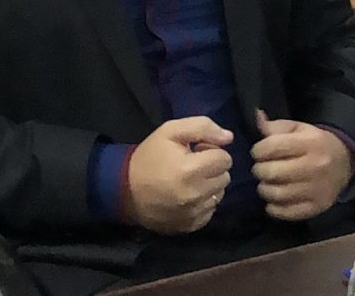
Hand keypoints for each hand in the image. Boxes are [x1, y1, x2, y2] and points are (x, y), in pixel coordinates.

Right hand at [123, 117, 232, 234]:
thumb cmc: (150, 156)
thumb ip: (202, 127)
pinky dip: (203, 201)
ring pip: (220, 194)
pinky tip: (187, 195)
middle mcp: (196, 195)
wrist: (126, 190)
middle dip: (212, 168)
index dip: (212, 151)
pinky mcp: (191, 226)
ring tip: (190, 180)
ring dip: (209, 185)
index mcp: (191, 170)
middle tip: (193, 164)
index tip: (197, 151)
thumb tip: (228, 137)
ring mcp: (194, 214)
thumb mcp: (170, 131)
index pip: (225, 159)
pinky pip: (211, 210)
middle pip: (225, 177)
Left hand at [251, 110, 351, 221]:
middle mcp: (315, 166)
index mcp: (309, 143)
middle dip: (259, 170)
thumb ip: (275, 126)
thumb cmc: (314, 142)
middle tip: (260, 169)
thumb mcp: (298, 128)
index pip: (273, 147)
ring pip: (278, 194)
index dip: (258, 150)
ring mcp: (317, 189)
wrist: (344, 162)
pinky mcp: (318, 207)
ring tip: (266, 183)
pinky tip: (272, 200)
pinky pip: (289, 213)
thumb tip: (257, 117)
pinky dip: (275, 208)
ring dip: (264, 189)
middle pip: (273, 172)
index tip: (257, 152)